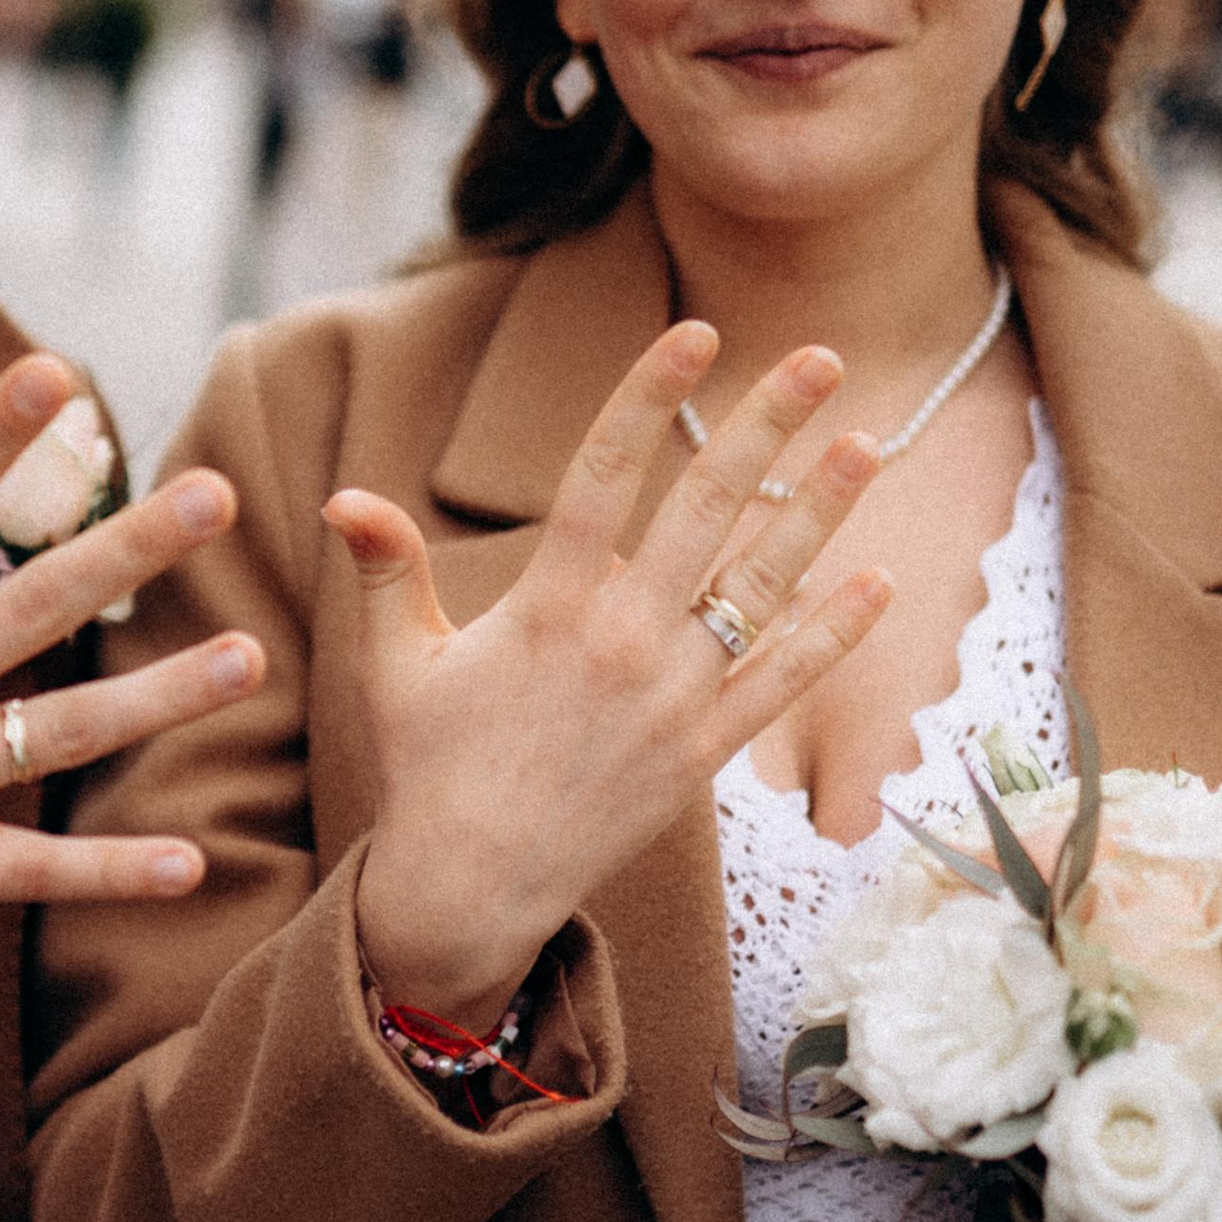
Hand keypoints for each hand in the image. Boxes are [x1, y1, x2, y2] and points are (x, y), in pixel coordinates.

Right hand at [328, 323, 890, 1025]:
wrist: (472, 888)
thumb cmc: (429, 767)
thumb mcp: (393, 665)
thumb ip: (384, 572)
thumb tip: (345, 498)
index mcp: (546, 609)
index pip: (604, 476)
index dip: (649, 397)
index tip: (695, 332)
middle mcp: (619, 644)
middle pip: (706, 511)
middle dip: (765, 425)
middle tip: (819, 354)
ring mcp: (670, 700)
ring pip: (760, 588)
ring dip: (819, 512)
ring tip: (867, 441)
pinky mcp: (701, 753)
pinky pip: (780, 684)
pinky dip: (831, 634)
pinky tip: (876, 580)